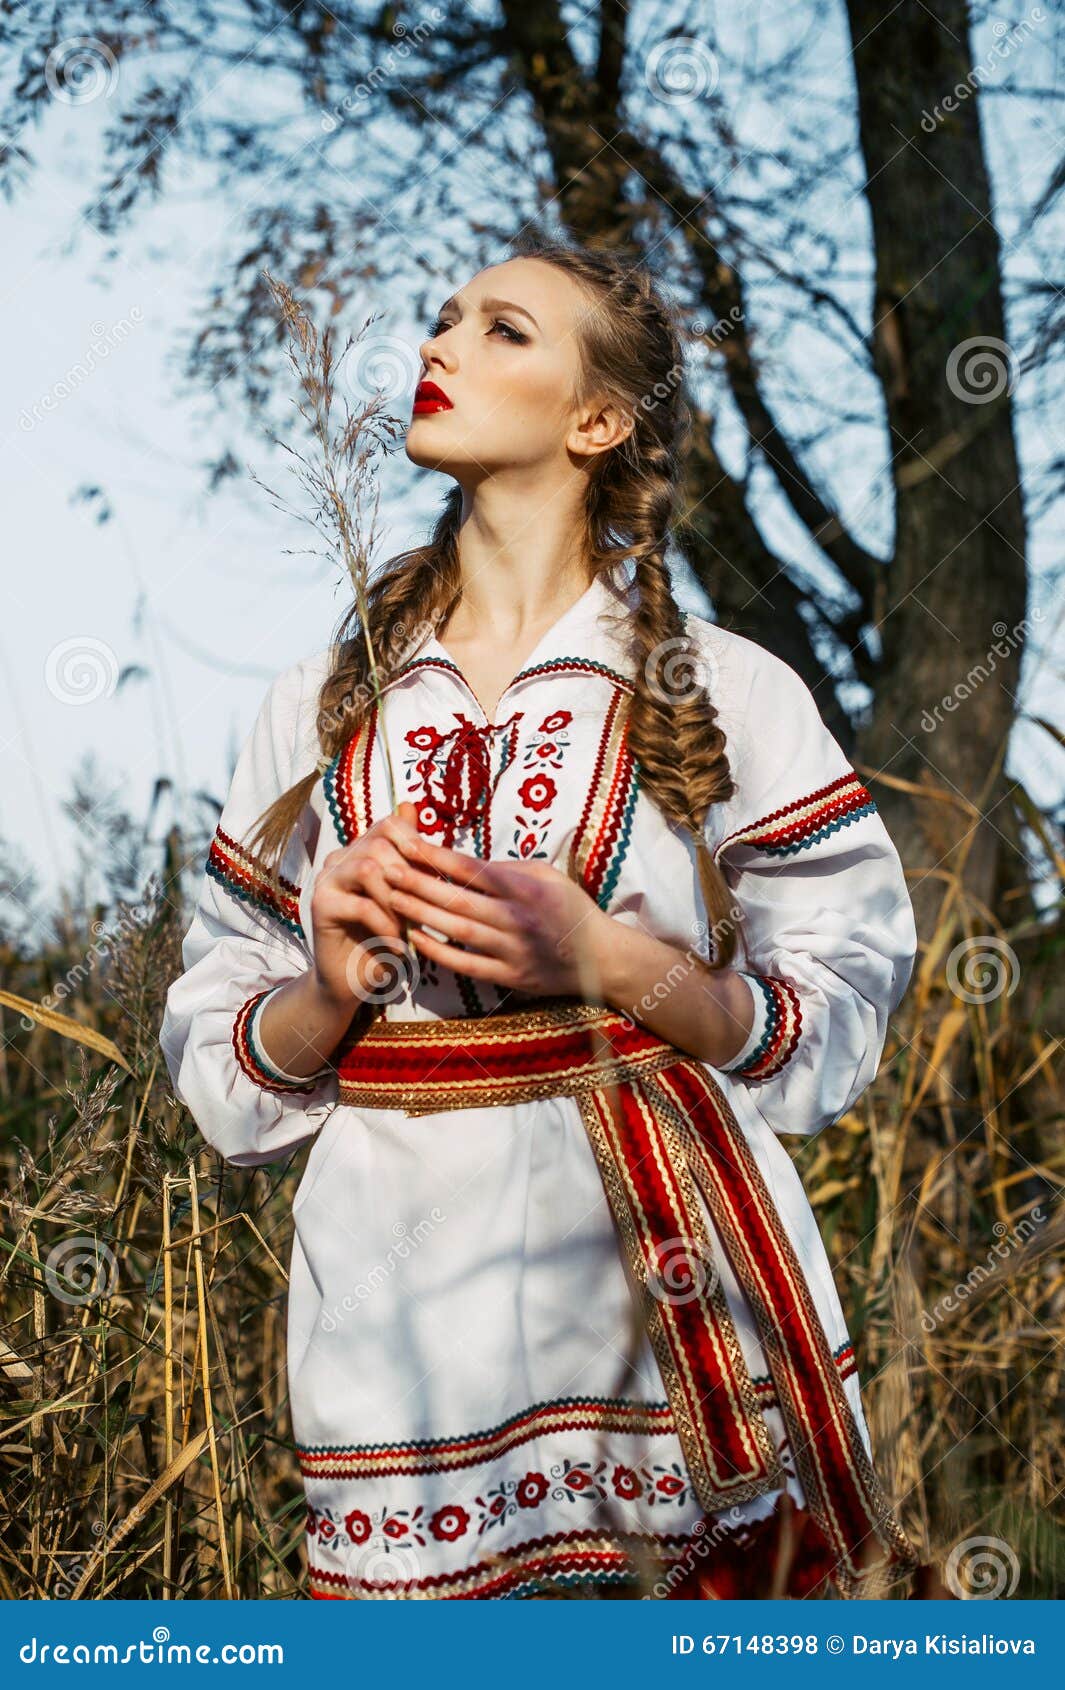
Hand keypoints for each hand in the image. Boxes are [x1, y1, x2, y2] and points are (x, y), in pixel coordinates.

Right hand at [309, 800, 422, 1005]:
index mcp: (362, 850)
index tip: (436, 875)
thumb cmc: (387, 937)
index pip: (389, 825)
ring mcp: (327, 880)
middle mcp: (340, 858)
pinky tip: (397, 945)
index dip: (415, 843)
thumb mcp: (407, 897)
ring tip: (411, 929)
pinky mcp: (320, 906)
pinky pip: (360, 905)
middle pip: (379, 845)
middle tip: (425, 911)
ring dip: (398, 902)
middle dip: (409, 879)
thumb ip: (410, 858)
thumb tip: (411, 804)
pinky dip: (386, 926)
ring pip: (368, 869)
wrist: (355, 979)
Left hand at [378, 833, 611, 999]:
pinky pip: (466, 964)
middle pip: (459, 899)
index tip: (409, 843)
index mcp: (529, 889)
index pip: (474, 870)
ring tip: (391, 897)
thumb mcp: (547, 875)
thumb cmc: (570, 908)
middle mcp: (519, 919)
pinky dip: (438, 951)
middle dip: (419, 883)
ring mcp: (513, 951)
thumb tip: (462, 861)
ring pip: (458, 930)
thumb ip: (506, 869)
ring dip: (421, 913)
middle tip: (386, 868)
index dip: (438, 856)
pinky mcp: (509, 977)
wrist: (599, 959)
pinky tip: (414, 936)